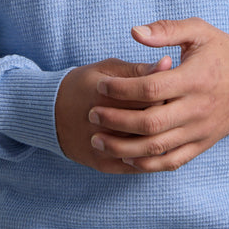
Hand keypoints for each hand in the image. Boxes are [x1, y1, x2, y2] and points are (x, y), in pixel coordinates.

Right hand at [55, 54, 171, 172]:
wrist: (50, 114)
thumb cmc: (85, 85)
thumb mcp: (108, 69)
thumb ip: (139, 69)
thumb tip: (168, 63)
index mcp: (104, 95)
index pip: (149, 97)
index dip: (169, 93)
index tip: (178, 88)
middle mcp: (102, 124)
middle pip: (149, 123)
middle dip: (168, 116)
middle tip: (179, 108)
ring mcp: (102, 148)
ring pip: (144, 148)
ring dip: (163, 138)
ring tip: (171, 125)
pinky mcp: (103, 164)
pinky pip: (136, 166)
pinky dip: (152, 157)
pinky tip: (161, 144)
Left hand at [88, 17, 228, 171]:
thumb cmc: (221, 51)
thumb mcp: (198, 31)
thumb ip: (166, 30)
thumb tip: (134, 32)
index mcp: (194, 78)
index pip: (151, 88)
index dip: (122, 89)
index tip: (101, 84)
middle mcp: (197, 108)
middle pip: (150, 123)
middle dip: (115, 121)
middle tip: (92, 114)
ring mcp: (199, 130)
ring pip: (157, 149)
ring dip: (123, 148)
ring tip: (98, 140)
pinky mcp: (202, 144)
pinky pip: (172, 162)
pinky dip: (147, 165)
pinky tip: (126, 158)